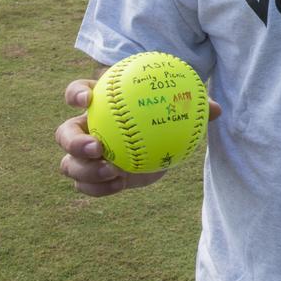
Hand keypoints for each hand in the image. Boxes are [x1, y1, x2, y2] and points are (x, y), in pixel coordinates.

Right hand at [55, 77, 221, 196]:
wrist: (160, 139)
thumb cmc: (165, 112)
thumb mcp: (179, 105)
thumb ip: (194, 105)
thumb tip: (216, 110)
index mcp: (98, 102)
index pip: (77, 92)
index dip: (75, 93)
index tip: (87, 98)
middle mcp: (85, 127)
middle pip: (64, 134)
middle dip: (75, 142)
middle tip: (99, 147)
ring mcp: (86, 155)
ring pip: (69, 164)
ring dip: (86, 171)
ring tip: (113, 171)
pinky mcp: (93, 176)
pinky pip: (85, 186)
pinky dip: (98, 188)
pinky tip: (120, 185)